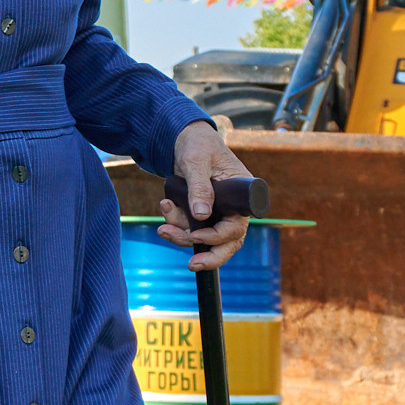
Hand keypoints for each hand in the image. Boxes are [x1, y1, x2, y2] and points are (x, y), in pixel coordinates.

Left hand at [157, 120, 252, 270]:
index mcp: (240, 195)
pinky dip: (175, 224)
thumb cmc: (197, 145)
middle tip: (192, 264)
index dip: (219, 237)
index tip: (197, 236)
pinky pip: (189, 228)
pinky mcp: (199, 213)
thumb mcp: (197, 161)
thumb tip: (202, 215)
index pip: (237, 226)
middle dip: (209, 255)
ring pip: (203, 238)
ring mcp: (215, 212)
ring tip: (163, 226)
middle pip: (226, 242)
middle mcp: (231, 208)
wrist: (183, 140)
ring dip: (181, 236)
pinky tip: (165, 208)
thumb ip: (199, 186)